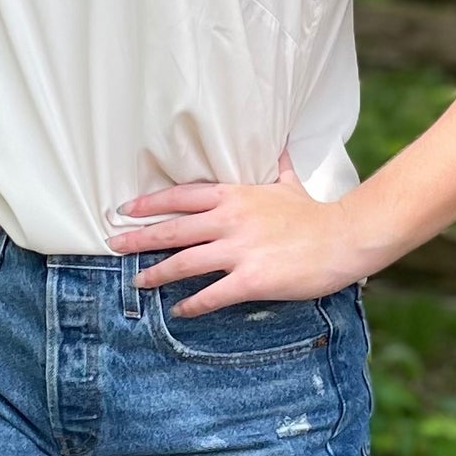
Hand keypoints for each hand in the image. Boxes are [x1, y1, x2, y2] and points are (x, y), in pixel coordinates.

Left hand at [106, 150, 360, 311]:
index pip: (181, 196)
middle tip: (112, 244)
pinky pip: (212, 294)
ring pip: (184, 262)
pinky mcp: (251, 279)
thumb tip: (278, 145)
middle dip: (139, 238)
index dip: (150, 204)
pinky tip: (178, 310)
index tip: (126, 209)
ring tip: (137, 281)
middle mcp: (230, 220)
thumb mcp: (289, 183)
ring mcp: (239, 250)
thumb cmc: (315, 212)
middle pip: (173, 230)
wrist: (343, 238)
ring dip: (156, 274)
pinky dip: (192, 303)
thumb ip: (276, 166)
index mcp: (235, 196)